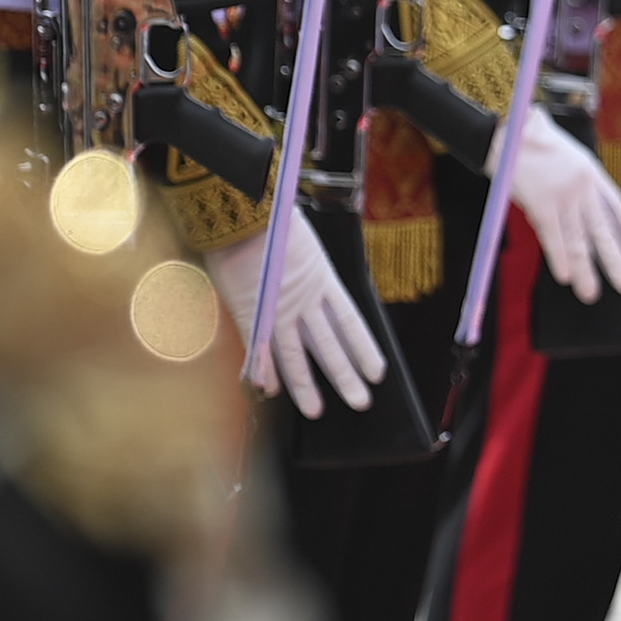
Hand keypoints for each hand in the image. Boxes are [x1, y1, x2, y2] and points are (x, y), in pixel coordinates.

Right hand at [200, 212, 384, 415]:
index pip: (352, 323)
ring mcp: (278, 307)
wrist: (243, 209)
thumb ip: (304, 276)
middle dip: (345, 377)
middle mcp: (306, 298)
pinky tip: (271, 392)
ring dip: (305, 386)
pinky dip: (264, 369)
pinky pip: (259, 347)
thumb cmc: (270, 220)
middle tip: (361, 403)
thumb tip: (309, 293)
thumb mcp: (300, 246)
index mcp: (324, 279)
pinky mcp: (251, 310)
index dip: (364, 349)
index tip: (377, 372)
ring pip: (296, 355)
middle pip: (330, 346)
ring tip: (316, 411)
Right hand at [507, 112, 620, 300]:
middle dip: (616, 262)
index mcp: (593, 174)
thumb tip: (578, 219)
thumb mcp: (566, 157)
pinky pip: (553, 236)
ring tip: (591, 294)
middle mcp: (584, 186)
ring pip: (579, 240)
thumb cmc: (530, 142)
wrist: (508, 125)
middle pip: (603, 231)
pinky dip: (559, 258)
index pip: (619, 211)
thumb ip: (576, 186)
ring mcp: (565, 195)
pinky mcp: (542, 201)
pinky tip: (566, 278)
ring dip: (586, 270)